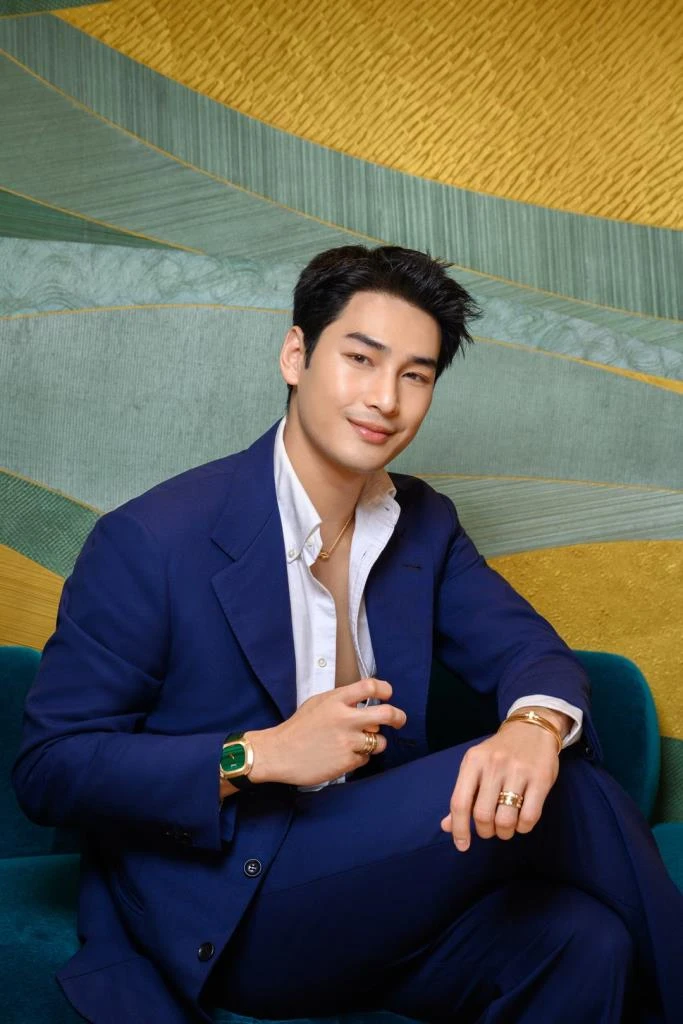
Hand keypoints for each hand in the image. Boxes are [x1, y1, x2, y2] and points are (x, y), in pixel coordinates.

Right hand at [245, 678, 406, 786]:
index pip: (370, 686)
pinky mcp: (347, 762)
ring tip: (360, 742)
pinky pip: (365, 758)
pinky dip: (358, 757)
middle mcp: (345, 719)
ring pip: (379, 741)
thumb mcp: (318, 703)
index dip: (385, 689)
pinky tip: (342, 754)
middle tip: (399, 719)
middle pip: (387, 714)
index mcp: (336, 701)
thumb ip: (342, 700)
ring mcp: (347, 741)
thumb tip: (364, 701)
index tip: (388, 694)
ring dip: (375, 742)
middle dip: (398, 717)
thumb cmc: (298, 728)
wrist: (279, 753)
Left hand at [441, 709, 568, 851]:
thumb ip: (463, 796)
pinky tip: (521, 822)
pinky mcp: (541, 779)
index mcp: (473, 762)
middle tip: (490, 830)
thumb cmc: (498, 753)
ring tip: (505, 827)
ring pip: (506, 819)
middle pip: (483, 815)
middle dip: (486, 831)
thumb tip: (447, 827)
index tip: (462, 846)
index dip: (459, 829)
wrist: (531, 729)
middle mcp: (494, 765)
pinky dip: (523, 828)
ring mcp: (518, 771)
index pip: (460, 802)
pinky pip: (529, 816)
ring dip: (504, 832)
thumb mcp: (476, 767)